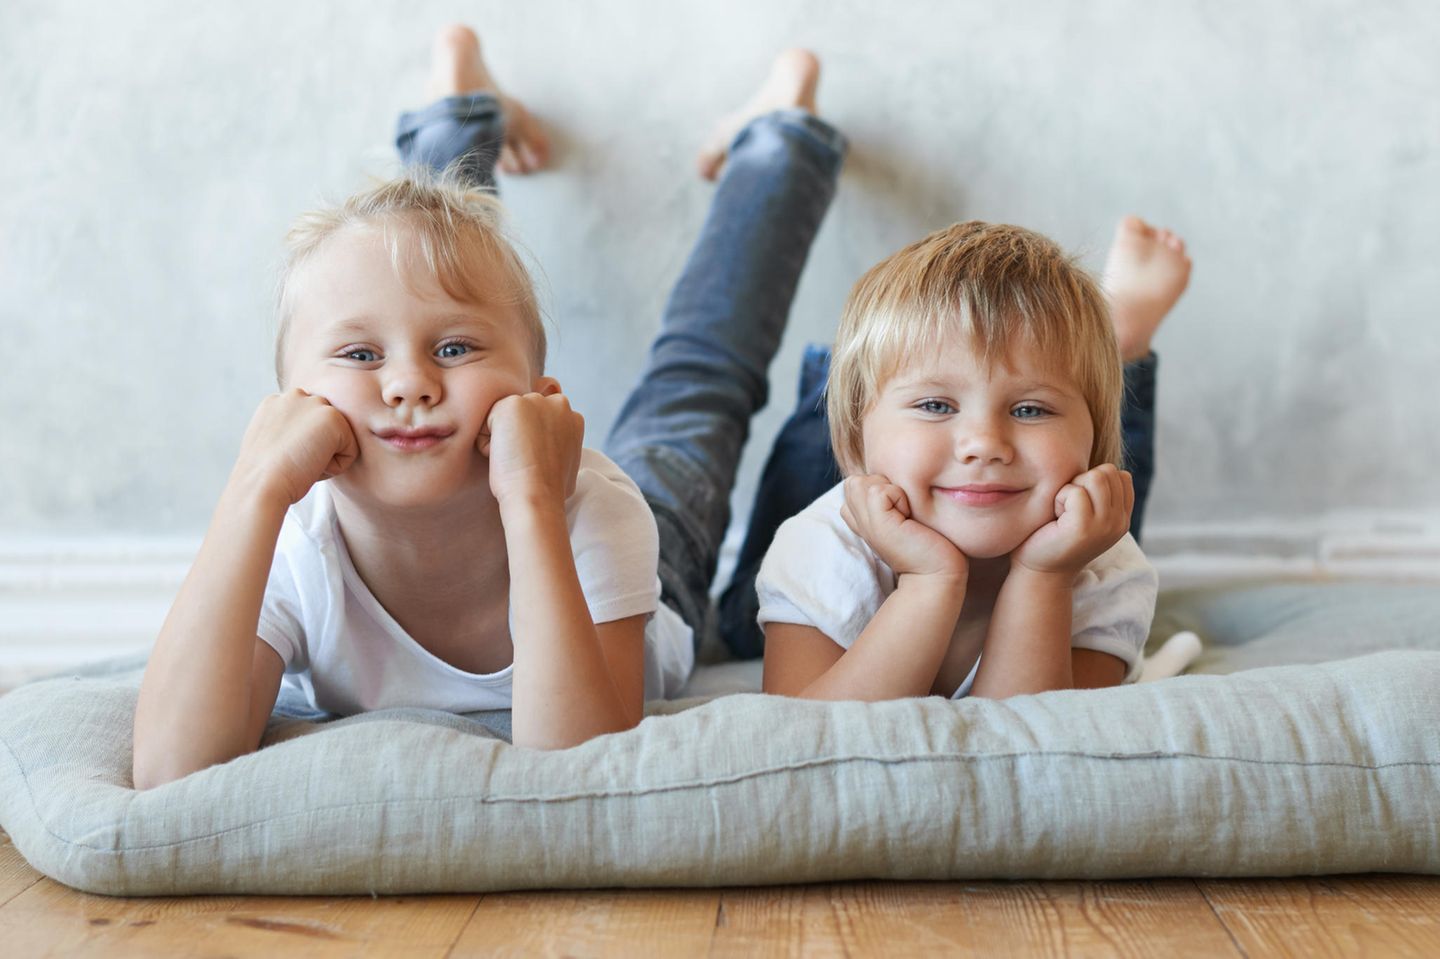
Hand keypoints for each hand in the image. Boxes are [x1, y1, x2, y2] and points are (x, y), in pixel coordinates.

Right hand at [234, 389, 357, 505]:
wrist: (260, 485)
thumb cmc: (263, 477)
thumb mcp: (270, 445)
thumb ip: (287, 431)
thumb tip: (305, 439)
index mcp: (277, 401)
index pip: (309, 424)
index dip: (302, 448)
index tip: (284, 458)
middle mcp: (296, 395)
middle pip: (326, 430)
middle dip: (315, 449)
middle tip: (292, 461)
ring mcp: (315, 403)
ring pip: (339, 440)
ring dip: (326, 457)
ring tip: (300, 463)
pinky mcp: (333, 418)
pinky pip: (350, 451)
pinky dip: (336, 467)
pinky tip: (311, 465)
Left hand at [482, 391, 583, 508]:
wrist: (538, 496)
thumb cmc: (550, 490)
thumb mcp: (568, 463)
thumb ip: (560, 444)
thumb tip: (549, 451)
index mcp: (573, 418)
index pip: (538, 420)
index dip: (532, 442)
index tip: (536, 461)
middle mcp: (558, 403)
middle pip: (522, 416)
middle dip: (518, 436)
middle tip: (525, 461)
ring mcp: (536, 401)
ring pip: (503, 418)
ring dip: (503, 439)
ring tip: (516, 459)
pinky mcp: (512, 404)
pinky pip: (487, 422)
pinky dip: (487, 443)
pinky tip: (505, 456)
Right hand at [840, 474, 966, 580]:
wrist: (937, 572)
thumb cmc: (928, 542)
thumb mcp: (903, 515)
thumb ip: (888, 497)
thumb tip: (889, 477)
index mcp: (860, 517)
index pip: (855, 483)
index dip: (881, 488)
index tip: (900, 511)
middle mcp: (857, 520)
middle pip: (856, 480)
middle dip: (882, 485)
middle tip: (903, 511)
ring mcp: (864, 522)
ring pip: (864, 482)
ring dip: (891, 490)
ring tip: (906, 514)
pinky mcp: (876, 523)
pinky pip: (879, 491)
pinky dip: (899, 497)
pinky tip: (909, 518)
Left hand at [1012, 464, 1133, 574]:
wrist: (1038, 571)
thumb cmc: (1053, 535)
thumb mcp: (1084, 511)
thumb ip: (1098, 491)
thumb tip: (1101, 465)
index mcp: (1122, 517)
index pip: (1120, 475)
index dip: (1093, 480)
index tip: (1077, 504)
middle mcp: (1119, 523)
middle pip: (1108, 471)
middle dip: (1081, 482)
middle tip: (1067, 508)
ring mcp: (1105, 526)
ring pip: (1095, 477)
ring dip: (1071, 489)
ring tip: (1062, 512)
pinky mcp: (1085, 528)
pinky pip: (1074, 491)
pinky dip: (1059, 499)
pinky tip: (1055, 519)